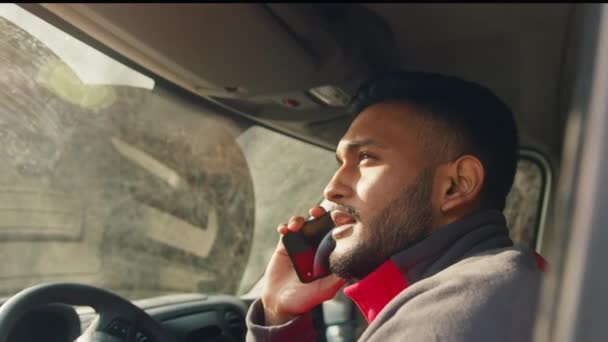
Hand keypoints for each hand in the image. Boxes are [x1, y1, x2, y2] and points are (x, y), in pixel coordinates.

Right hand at [261, 206, 345, 325]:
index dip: (338, 222)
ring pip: (303, 224)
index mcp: (328, 254)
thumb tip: (354, 263)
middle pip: (320, 223)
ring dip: (300, 219)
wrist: (280, 304)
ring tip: (296, 225)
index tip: (339, 217)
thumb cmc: (306, 299)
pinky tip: (285, 230)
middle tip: (317, 212)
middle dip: (320, 213)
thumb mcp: (326, 289)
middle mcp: (316, 247)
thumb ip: (338, 277)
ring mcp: (300, 245)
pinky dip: (285, 226)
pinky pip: (286, 231)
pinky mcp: (285, 245)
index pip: (336, 233)